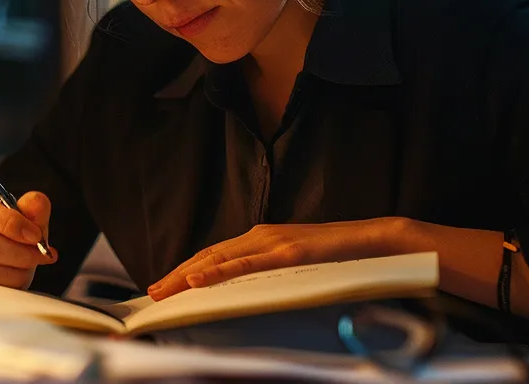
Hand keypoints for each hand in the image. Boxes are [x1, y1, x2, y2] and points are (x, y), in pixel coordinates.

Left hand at [147, 218, 418, 299]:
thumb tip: (246, 289)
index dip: (185, 270)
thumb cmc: (338, 256)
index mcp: (259, 238)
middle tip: (152, 293)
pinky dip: (218, 272)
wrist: (377, 241)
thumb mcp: (295, 264)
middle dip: (176, 275)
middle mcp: (259, 236)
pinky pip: (246, 265)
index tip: (164, 286)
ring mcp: (273, 242)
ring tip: (163, 289)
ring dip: (186, 274)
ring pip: (219, 259)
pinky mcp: (288, 252)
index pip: (213, 256)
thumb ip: (269, 270)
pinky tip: (197, 280)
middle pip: (208, 256)